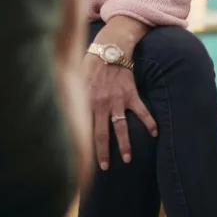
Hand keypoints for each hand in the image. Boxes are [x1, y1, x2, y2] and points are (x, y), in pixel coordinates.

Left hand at [84, 31, 157, 170]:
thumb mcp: (74, 82)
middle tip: (106, 167)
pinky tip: (155, 133)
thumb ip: (71, 98)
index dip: (81, 147)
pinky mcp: (132, 94)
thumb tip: (61, 112)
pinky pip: (142, 111)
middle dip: (104, 153)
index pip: (82, 130)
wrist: (110, 50)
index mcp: (85, 103)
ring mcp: (118, 100)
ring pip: (122, 127)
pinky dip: (149, 122)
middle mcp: (101, 105)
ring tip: (128, 159)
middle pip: (102, 134)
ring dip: (125, 144)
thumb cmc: (89, 65)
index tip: (82, 161)